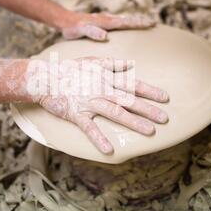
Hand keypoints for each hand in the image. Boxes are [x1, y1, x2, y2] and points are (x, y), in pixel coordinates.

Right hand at [27, 57, 168, 154]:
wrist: (45, 78)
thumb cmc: (70, 69)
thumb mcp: (93, 61)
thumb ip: (113, 63)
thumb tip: (130, 63)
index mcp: (106, 77)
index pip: (132, 84)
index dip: (150, 91)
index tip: (166, 98)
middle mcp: (101, 89)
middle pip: (128, 100)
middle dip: (148, 109)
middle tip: (165, 119)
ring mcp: (89, 102)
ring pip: (115, 113)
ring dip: (133, 122)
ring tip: (150, 132)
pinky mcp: (76, 114)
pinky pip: (89, 128)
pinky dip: (99, 138)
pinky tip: (110, 150)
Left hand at [59, 12, 155, 40]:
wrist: (64, 20)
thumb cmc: (72, 27)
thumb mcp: (80, 31)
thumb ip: (92, 32)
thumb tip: (105, 36)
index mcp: (105, 22)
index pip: (125, 22)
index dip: (138, 23)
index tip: (150, 24)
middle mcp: (107, 19)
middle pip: (127, 19)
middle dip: (141, 21)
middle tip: (154, 23)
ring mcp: (105, 20)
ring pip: (124, 19)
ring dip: (135, 21)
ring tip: (146, 23)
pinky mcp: (102, 22)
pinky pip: (118, 22)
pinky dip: (126, 23)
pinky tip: (128, 26)